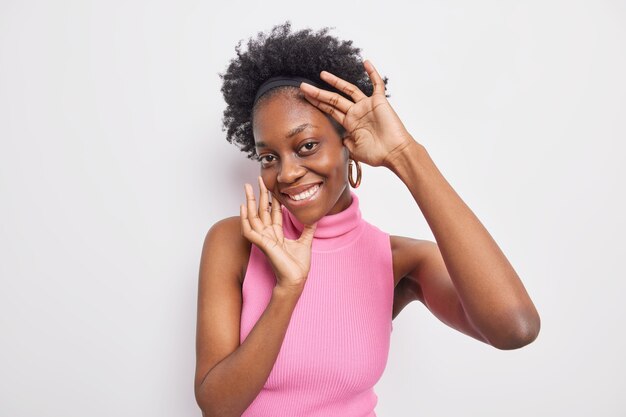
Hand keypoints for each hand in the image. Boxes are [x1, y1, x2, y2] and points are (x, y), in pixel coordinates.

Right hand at [240, 176, 316, 293]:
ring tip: (246, 187)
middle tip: (257, 179)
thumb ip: (308, 229)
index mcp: (277, 234)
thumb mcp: (305, 241)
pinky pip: (249, 230)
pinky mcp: (262, 244)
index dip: (271, 199)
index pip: (272, 212)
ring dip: (249, 201)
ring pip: (253, 217)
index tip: (271, 187)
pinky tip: (242, 207)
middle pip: (261, 210)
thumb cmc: (298, 265)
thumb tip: (315, 217)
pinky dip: (244, 219)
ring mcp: (263, 239)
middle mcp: (268, 235)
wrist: (296, 279)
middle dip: (259, 194)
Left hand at [299, 60, 417, 167]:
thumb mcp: (355, 150)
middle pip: (334, 99)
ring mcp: (367, 106)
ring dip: (335, 82)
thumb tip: (340, 137)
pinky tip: (366, 62)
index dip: (317, 103)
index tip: (305, 97)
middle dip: (318, 93)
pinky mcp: (379, 102)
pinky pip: (376, 84)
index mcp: (350, 123)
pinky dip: (372, 73)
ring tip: (322, 74)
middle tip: (303, 86)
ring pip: (349, 90)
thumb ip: (345, 141)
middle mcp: (356, 112)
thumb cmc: (378, 154)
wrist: (395, 153)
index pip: (330, 110)